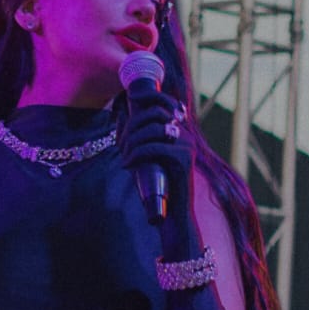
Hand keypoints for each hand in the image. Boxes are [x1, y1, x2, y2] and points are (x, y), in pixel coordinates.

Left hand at [122, 82, 192, 220]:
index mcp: (182, 133)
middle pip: (155, 114)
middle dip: (132, 126)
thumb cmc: (159, 185)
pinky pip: (153, 147)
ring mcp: (187, 147)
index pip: (168, 104)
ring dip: (132, 141)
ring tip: (124, 157)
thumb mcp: (148, 157)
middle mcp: (187, 136)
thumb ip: (141, 138)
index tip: (132, 96)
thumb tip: (121, 116)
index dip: (151, 96)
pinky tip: (128, 165)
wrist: (174, 213)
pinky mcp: (183, 159)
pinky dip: (136, 155)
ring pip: (152, 129)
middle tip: (121, 145)